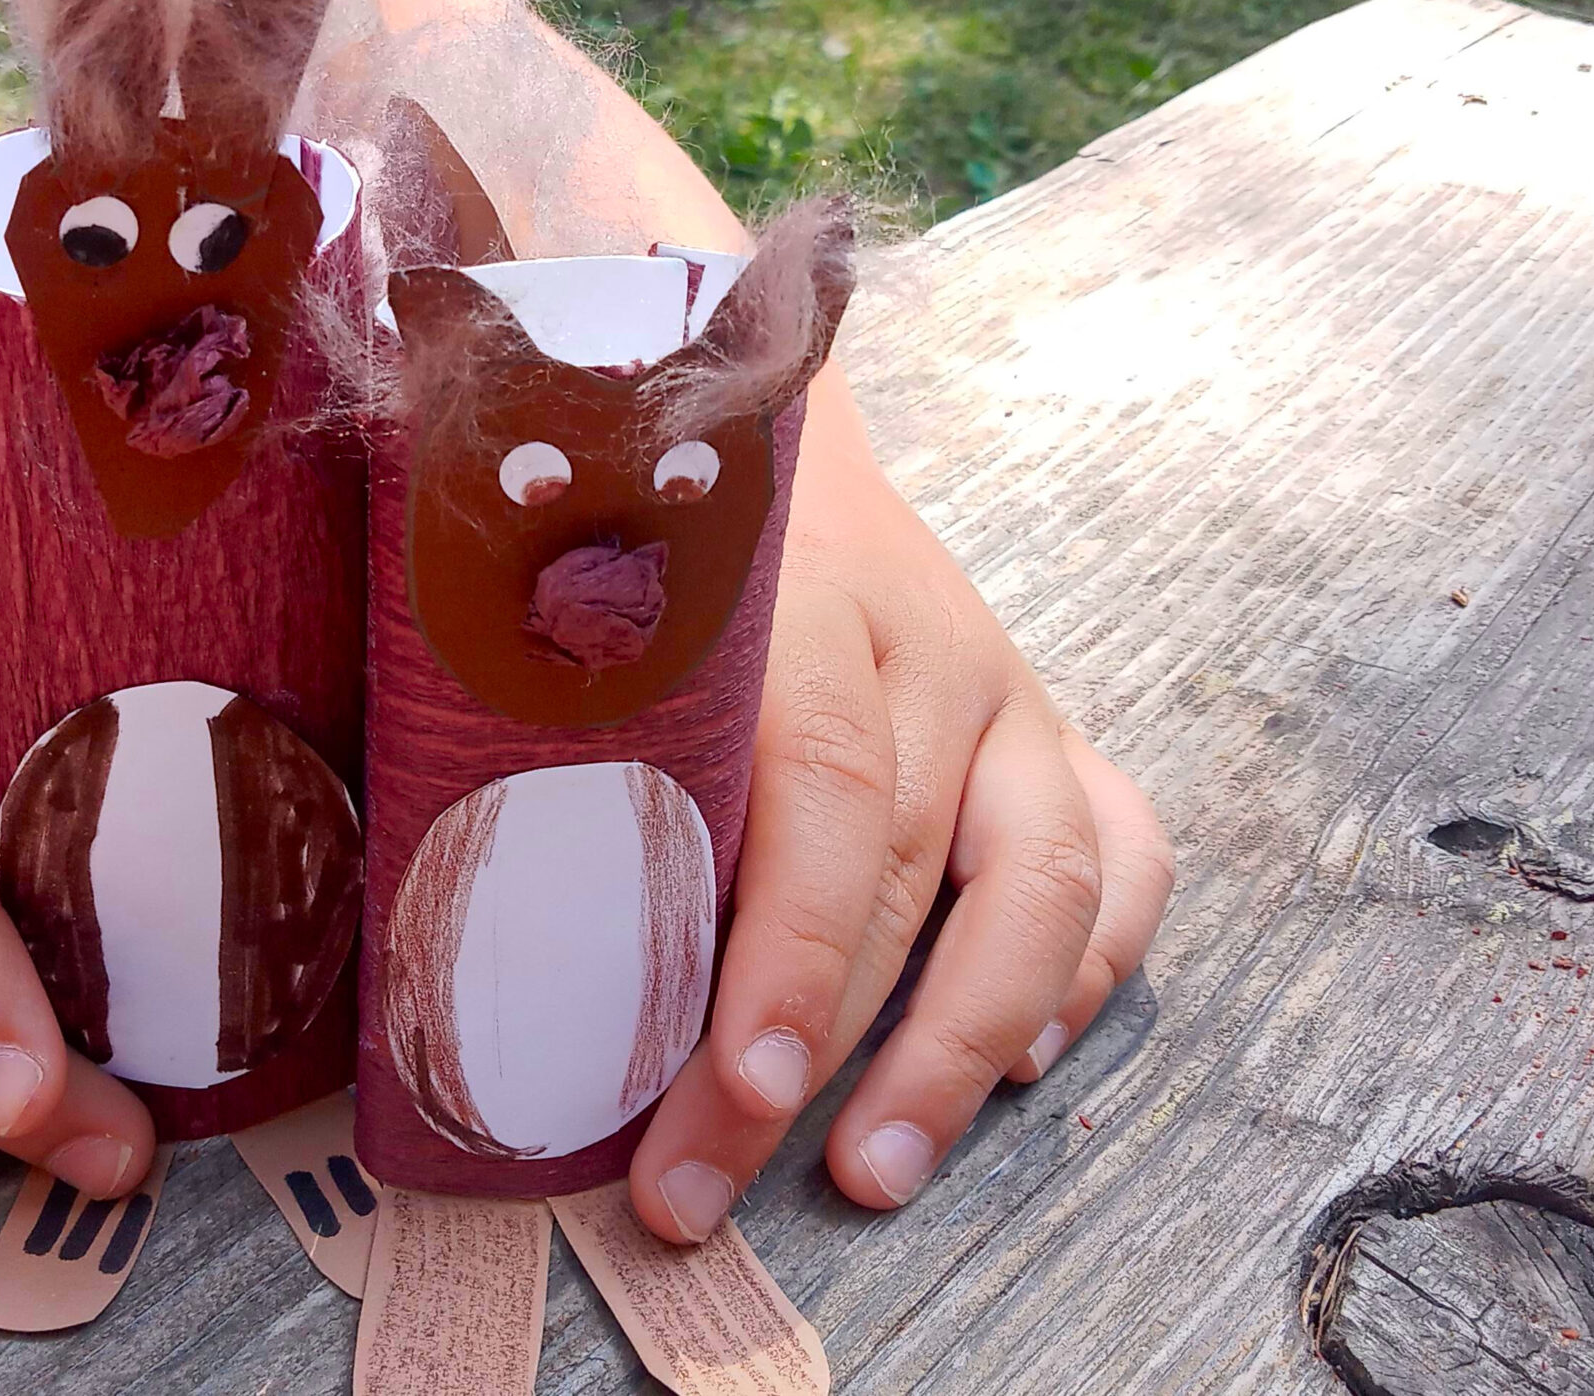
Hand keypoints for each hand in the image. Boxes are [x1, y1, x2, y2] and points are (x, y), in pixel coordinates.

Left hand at [628, 361, 1172, 1239]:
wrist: (743, 408)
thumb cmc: (643, 535)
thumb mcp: (593, 600)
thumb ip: (554, 729)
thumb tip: (472, 932)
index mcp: (804, 598)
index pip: (819, 793)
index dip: (784, 954)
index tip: (729, 1093)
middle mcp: (931, 647)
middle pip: (902, 873)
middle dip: (812, 1056)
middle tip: (703, 1186)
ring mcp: (1008, 691)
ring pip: (1045, 885)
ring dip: (963, 1048)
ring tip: (875, 1170)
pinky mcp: (1052, 729)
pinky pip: (1122, 858)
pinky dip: (1086, 973)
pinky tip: (1020, 1067)